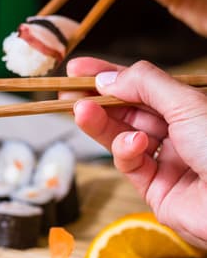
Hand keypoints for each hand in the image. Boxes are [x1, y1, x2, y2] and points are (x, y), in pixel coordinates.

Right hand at [66, 57, 206, 247]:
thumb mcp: (186, 103)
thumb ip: (144, 85)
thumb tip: (107, 77)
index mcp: (189, 108)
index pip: (142, 86)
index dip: (110, 75)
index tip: (78, 69)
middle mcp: (178, 133)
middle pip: (127, 111)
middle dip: (97, 100)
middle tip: (67, 92)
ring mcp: (166, 161)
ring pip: (122, 136)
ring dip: (100, 123)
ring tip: (81, 111)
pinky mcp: (155, 189)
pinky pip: (130, 165)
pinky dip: (125, 152)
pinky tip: (133, 144)